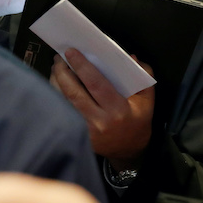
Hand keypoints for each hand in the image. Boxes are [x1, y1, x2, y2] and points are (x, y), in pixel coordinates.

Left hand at [51, 49, 154, 169]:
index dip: (82, 66)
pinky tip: (56, 85)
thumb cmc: (137, 120)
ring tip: (56, 68)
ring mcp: (85, 131)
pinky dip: (55, 96)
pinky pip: (62, 112)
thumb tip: (130, 57)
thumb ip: (143, 75)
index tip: (71, 52)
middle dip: (62, 72)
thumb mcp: (147, 99)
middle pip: (73, 93)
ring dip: (55, 82)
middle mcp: (99, 121)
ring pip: (63, 102)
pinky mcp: (76, 135)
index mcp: (118, 109)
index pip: (96, 84)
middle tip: (58, 57)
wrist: (129, 150)